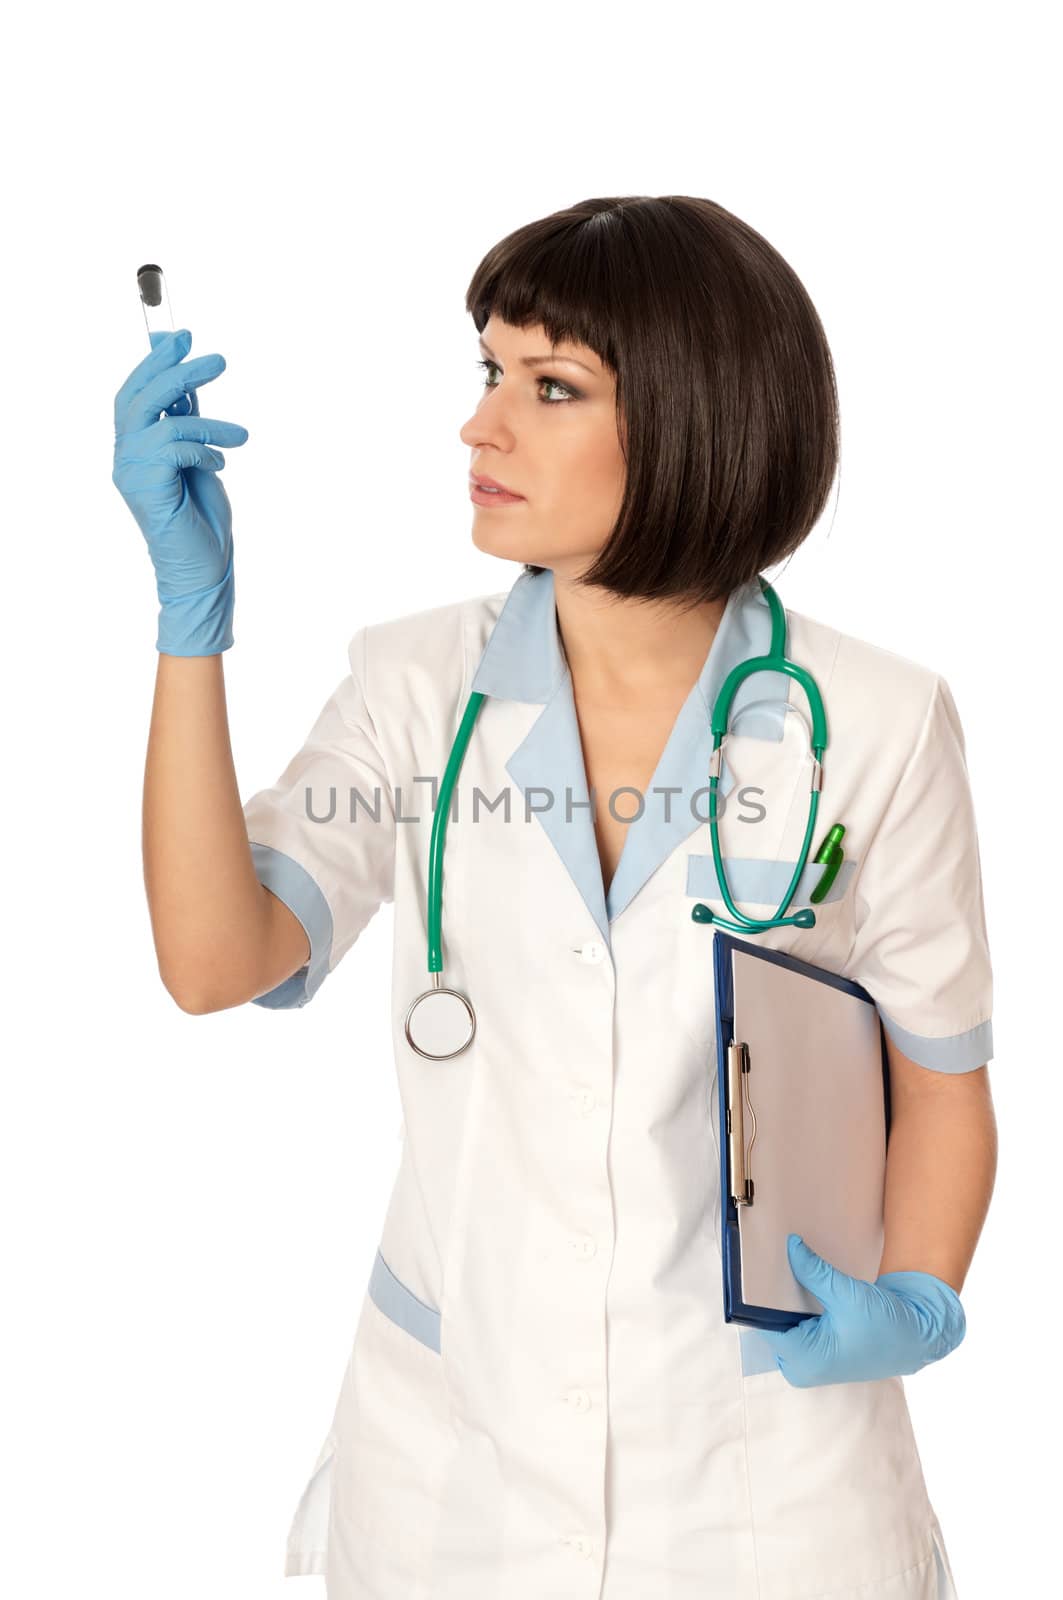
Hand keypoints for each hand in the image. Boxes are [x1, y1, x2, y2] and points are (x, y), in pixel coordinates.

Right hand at [112, 328, 249, 655]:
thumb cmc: (201, 518)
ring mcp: (130, 472)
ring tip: (242, 435)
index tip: (180, 336)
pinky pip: (175, 448)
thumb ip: (186, 423)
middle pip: (143, 397)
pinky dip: (205, 450)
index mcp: (133, 447)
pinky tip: (221, 465)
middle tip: (218, 360)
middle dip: (179, 371)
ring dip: (209, 419)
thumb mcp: (197, 458)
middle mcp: (124, 456)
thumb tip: (187, 384)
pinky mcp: (146, 487)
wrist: (203, 567)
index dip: (154, 362)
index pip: (134, 393)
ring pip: (163, 420)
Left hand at [755, 1234, 965, 1387]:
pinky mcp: (815, 1343)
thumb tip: (790, 1247)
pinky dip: (795, 1298)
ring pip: (780, 1317)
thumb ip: (815, 1272)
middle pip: (770, 1321)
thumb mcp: (848, 1295)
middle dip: (770, 1290)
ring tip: (782, 1261)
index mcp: (804, 1362)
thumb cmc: (887, 1327)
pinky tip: (797, 1275)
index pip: (764, 1324)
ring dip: (783, 1293)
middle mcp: (801, 1364)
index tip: (753, 1264)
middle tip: (768, 1255)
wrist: (916, 1335)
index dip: (758, 1293)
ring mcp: (808, 1355)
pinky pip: (793, 1318)